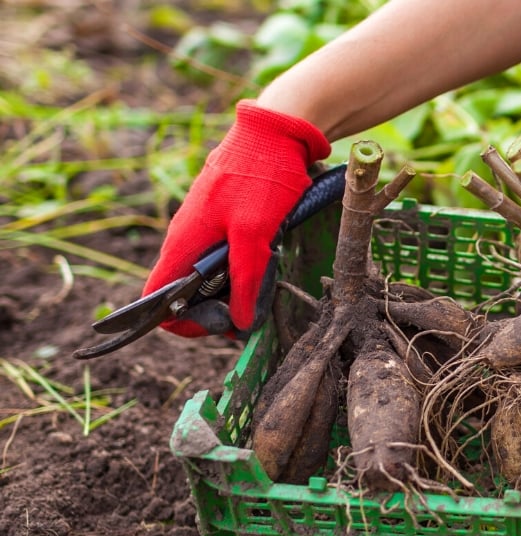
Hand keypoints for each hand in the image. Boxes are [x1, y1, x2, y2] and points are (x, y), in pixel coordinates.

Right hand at [142, 100, 329, 336]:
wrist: (273, 133)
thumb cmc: (260, 180)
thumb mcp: (254, 236)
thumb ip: (245, 280)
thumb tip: (240, 323)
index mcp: (181, 243)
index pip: (155, 298)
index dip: (179, 322)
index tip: (217, 325)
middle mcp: (184, 237)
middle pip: (182, 293)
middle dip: (212, 309)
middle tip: (249, 310)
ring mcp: (201, 228)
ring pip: (204, 275)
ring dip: (229, 289)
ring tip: (260, 287)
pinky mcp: (220, 220)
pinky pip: (220, 256)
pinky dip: (238, 268)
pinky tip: (263, 262)